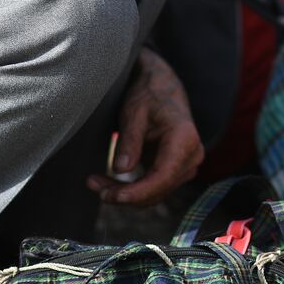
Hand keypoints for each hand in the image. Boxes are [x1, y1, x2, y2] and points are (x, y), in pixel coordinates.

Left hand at [86, 48, 203, 204]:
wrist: (162, 88)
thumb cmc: (149, 95)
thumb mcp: (134, 112)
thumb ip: (129, 141)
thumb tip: (120, 169)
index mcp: (184, 139)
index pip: (162, 176)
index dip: (137, 192)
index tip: (111, 196)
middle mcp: (191, 156)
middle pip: (157, 190)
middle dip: (124, 194)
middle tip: (92, 184)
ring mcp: (185, 166)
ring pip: (153, 194)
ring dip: (124, 194)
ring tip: (94, 182)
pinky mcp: (174, 172)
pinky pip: (152, 189)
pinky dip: (130, 189)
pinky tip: (107, 183)